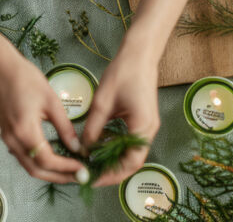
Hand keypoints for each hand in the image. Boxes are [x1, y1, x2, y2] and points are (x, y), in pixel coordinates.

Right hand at [0, 47, 85, 183]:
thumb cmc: (25, 78)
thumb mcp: (51, 101)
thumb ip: (64, 127)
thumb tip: (76, 147)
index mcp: (25, 131)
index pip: (48, 161)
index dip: (66, 168)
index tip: (83, 169)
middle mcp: (14, 141)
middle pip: (37, 170)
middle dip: (59, 177)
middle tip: (78, 177)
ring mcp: (8, 139)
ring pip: (29, 166)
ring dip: (49, 172)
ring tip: (69, 170)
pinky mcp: (7, 135)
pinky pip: (23, 156)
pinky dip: (39, 162)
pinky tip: (53, 157)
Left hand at [80, 48, 159, 186]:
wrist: (140, 54)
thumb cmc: (122, 73)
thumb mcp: (102, 103)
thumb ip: (93, 128)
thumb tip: (83, 149)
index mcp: (142, 127)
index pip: (130, 163)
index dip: (111, 174)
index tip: (92, 178)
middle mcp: (149, 130)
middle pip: (132, 161)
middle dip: (112, 170)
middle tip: (90, 174)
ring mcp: (148, 125)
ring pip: (132, 152)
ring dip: (114, 160)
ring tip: (92, 163)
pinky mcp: (143, 119)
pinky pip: (131, 141)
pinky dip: (117, 148)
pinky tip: (101, 146)